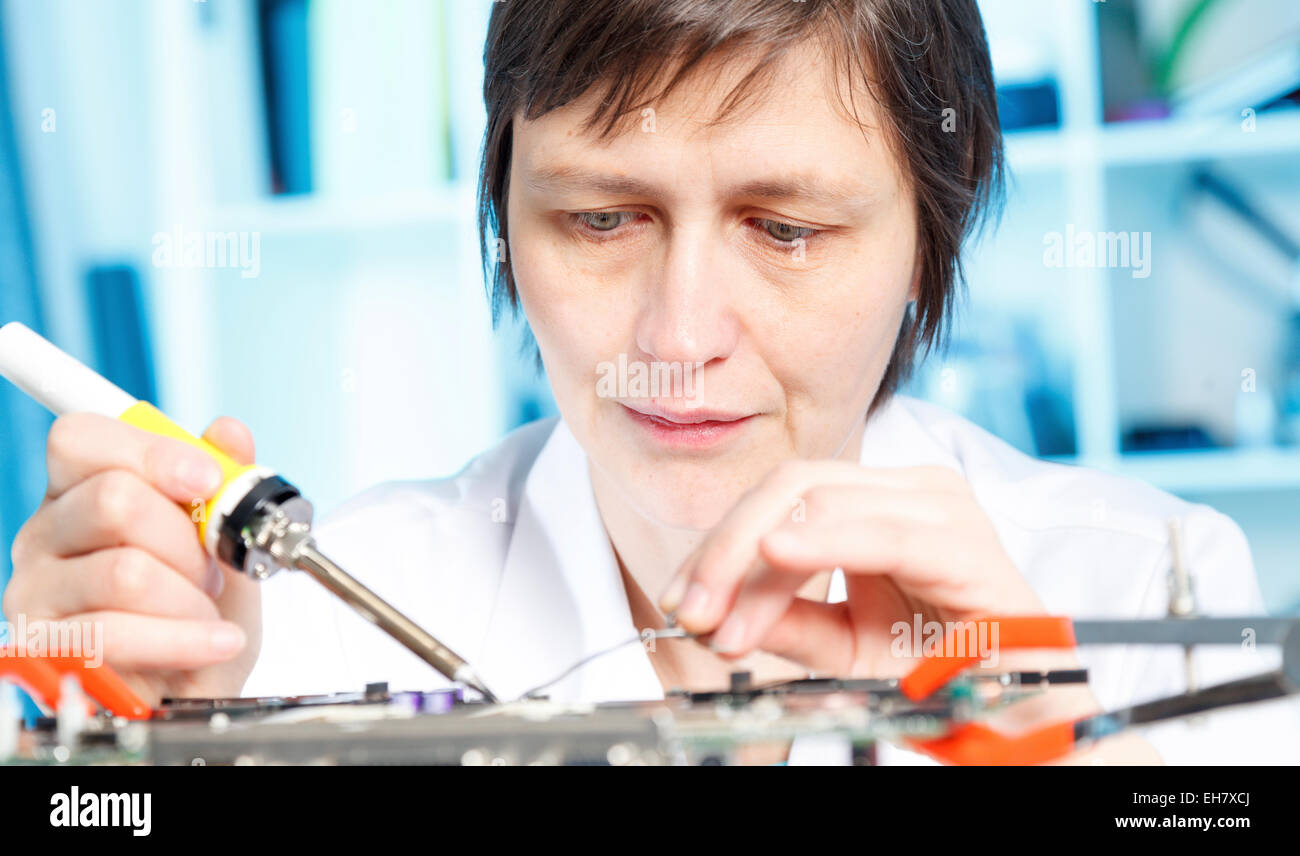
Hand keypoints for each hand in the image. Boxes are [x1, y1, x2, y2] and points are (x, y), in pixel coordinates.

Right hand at [4, 413, 261, 705]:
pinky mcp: (45, 650)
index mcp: (80, 489)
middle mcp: (45, 534)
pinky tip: (216, 640)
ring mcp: (36, 592)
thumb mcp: (226, 540)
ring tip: (206, 610)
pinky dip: (185, 638)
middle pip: (113, 500)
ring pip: (124, 572)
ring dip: (189, 597)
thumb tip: (228, 433)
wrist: (199, 685)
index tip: (207, 481)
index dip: (152, 453)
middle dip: (187, 539)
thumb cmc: (202, 609)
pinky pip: (117, 633)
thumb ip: (226, 480)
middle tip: (209, 568)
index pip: (81, 439)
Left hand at [659, 460, 1045, 674]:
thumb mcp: (838, 646)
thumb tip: (709, 609)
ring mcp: (941, 507)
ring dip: (759, 566)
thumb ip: (781, 621)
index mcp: (881, 503)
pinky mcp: (964, 542)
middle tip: (691, 608)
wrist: (1017, 712)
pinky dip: (821, 542)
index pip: (782, 495)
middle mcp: (912, 490)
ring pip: (820, 502)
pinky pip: (878, 531)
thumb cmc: (939, 671)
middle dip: (728, 548)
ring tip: (726, 626)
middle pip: (793, 485)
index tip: (680, 599)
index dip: (721, 543)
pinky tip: (777, 556)